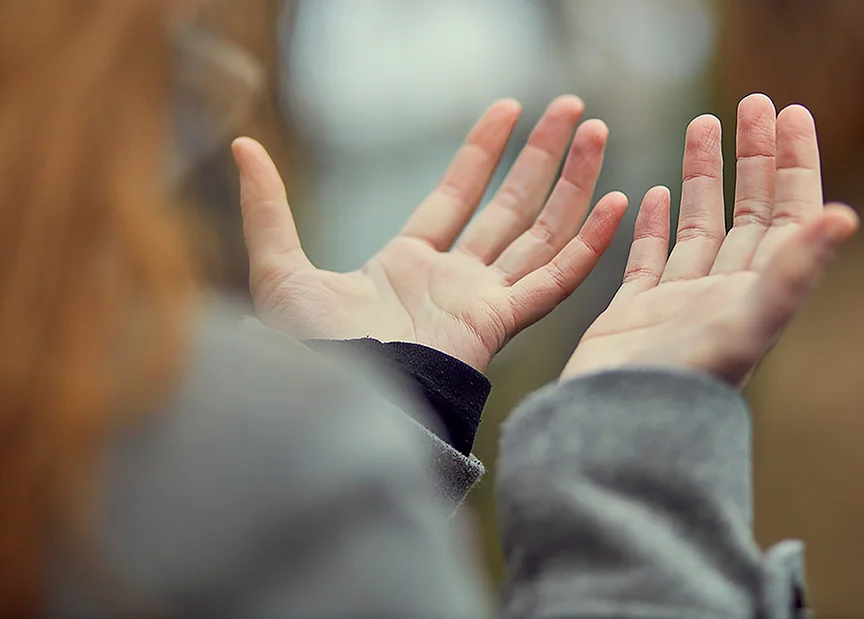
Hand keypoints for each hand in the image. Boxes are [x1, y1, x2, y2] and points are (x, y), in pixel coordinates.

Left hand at [233, 96, 627, 370]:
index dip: (482, 151)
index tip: (508, 109)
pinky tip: (615, 204)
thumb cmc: (308, 352)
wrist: (339, 401)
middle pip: (511, 207)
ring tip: (595, 133)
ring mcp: (483, 300)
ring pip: (540, 232)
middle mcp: (454, 280)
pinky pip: (555, 279)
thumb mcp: (279, 268)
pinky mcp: (502, 323)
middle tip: (571, 110)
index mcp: (409, 265)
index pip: (457, 195)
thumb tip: (241, 145)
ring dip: (571, 184)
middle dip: (542, 158)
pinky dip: (588, 244)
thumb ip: (268, 207)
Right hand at [562, 94, 858, 385]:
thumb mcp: (748, 325)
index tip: (793, 112)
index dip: (795, 164)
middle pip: (749, 212)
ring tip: (703, 123)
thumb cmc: (684, 385)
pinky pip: (649, 257)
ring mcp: (678, 303)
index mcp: (758, 293)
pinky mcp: (635, 313)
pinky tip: (653, 193)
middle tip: (754, 103)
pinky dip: (653, 224)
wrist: (618, 432)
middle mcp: (724, 295)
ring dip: (703, 177)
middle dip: (754, 157)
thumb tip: (845, 216)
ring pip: (699, 226)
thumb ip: (795, 271)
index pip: (788, 215)